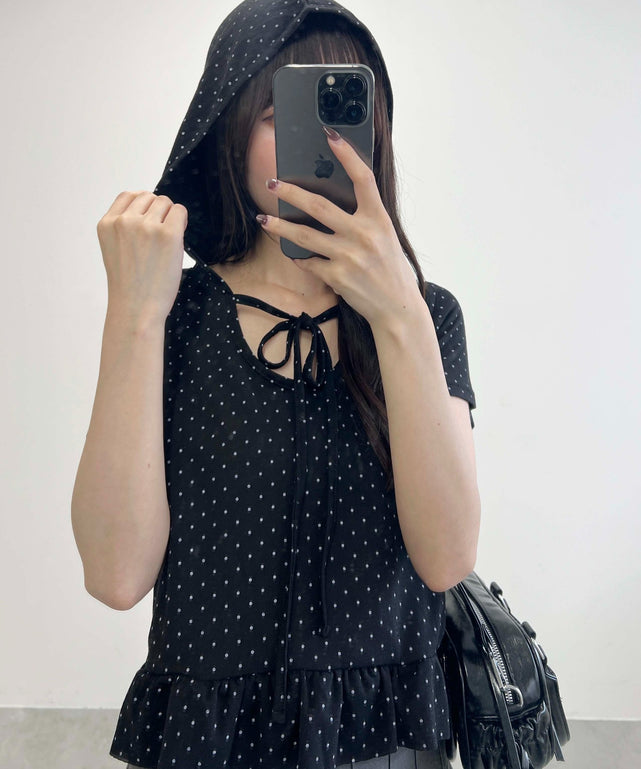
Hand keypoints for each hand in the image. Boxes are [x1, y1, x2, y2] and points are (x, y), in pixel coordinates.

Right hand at [97, 191, 187, 323]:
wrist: (137, 310)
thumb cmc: (130, 286)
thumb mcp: (115, 250)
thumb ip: (125, 227)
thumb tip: (151, 206)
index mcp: (107, 224)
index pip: (128, 196)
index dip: (143, 207)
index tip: (149, 223)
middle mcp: (124, 221)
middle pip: (150, 197)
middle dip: (158, 214)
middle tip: (159, 240)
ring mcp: (145, 226)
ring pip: (165, 203)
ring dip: (170, 218)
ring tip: (166, 243)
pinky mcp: (167, 234)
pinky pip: (180, 212)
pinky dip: (182, 223)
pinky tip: (177, 241)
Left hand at [257, 128, 422, 328]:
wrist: (397, 308)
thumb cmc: (391, 270)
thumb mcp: (386, 237)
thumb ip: (364, 219)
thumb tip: (333, 201)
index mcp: (379, 219)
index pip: (362, 178)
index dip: (346, 154)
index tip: (330, 135)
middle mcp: (364, 234)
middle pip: (319, 205)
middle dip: (290, 192)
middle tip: (272, 183)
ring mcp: (349, 256)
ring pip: (305, 235)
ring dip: (279, 226)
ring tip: (264, 219)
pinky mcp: (337, 277)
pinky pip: (309, 262)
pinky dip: (299, 257)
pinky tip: (292, 252)